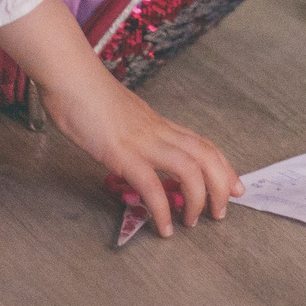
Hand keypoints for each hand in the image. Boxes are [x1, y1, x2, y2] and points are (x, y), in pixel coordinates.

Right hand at [42, 74, 239, 236]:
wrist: (70, 76)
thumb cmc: (87, 94)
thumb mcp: (120, 116)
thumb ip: (133, 132)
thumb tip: (134, 149)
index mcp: (158, 124)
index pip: (202, 144)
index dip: (223, 167)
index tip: (235, 186)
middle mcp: (158, 132)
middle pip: (206, 156)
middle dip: (221, 186)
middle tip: (220, 212)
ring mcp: (143, 142)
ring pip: (189, 170)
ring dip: (197, 199)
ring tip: (193, 222)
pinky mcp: (123, 154)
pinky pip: (152, 186)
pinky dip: (162, 210)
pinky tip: (164, 228)